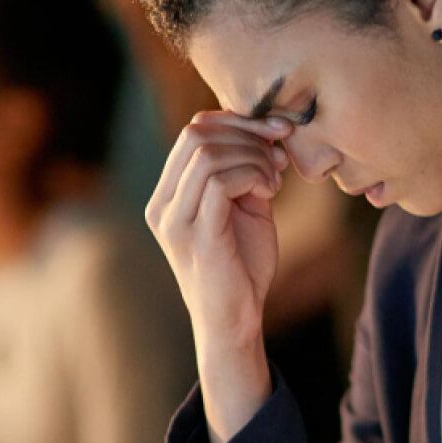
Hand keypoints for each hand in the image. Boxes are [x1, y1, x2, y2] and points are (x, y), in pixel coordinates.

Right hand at [145, 110, 292, 442]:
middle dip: (247, 133)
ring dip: (252, 157)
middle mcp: (162, 204)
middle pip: (196, 134)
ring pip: (206, 154)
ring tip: (275, 179)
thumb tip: (267, 129)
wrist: (238, 321)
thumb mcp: (245, 207)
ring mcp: (174, 221)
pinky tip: (269, 191)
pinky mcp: (196, 236)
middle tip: (279, 153)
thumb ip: (247, 170)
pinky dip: (251, 175)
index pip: (193, 131)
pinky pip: (217, 182)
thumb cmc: (243, 265)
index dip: (237, 121)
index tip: (276, 130)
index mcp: (169, 194)